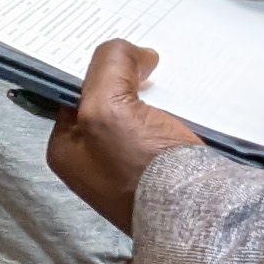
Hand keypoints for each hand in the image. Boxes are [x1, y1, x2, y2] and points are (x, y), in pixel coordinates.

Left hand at [45, 39, 203, 235]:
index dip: (93, 68)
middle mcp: (92, 161)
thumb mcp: (108, 106)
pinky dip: (172, 111)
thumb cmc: (142, 170)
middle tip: (146, 59)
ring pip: (136, 111)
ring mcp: (128, 168)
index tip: (117, 50)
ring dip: (152, 94)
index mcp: (66, 149)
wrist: (197, 213)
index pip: (72, 93)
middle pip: (105, 100)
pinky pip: (162, 128)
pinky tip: (183, 101)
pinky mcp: (161, 170)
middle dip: (125, 78)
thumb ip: (108, 67)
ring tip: (166, 76)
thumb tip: (132, 54)